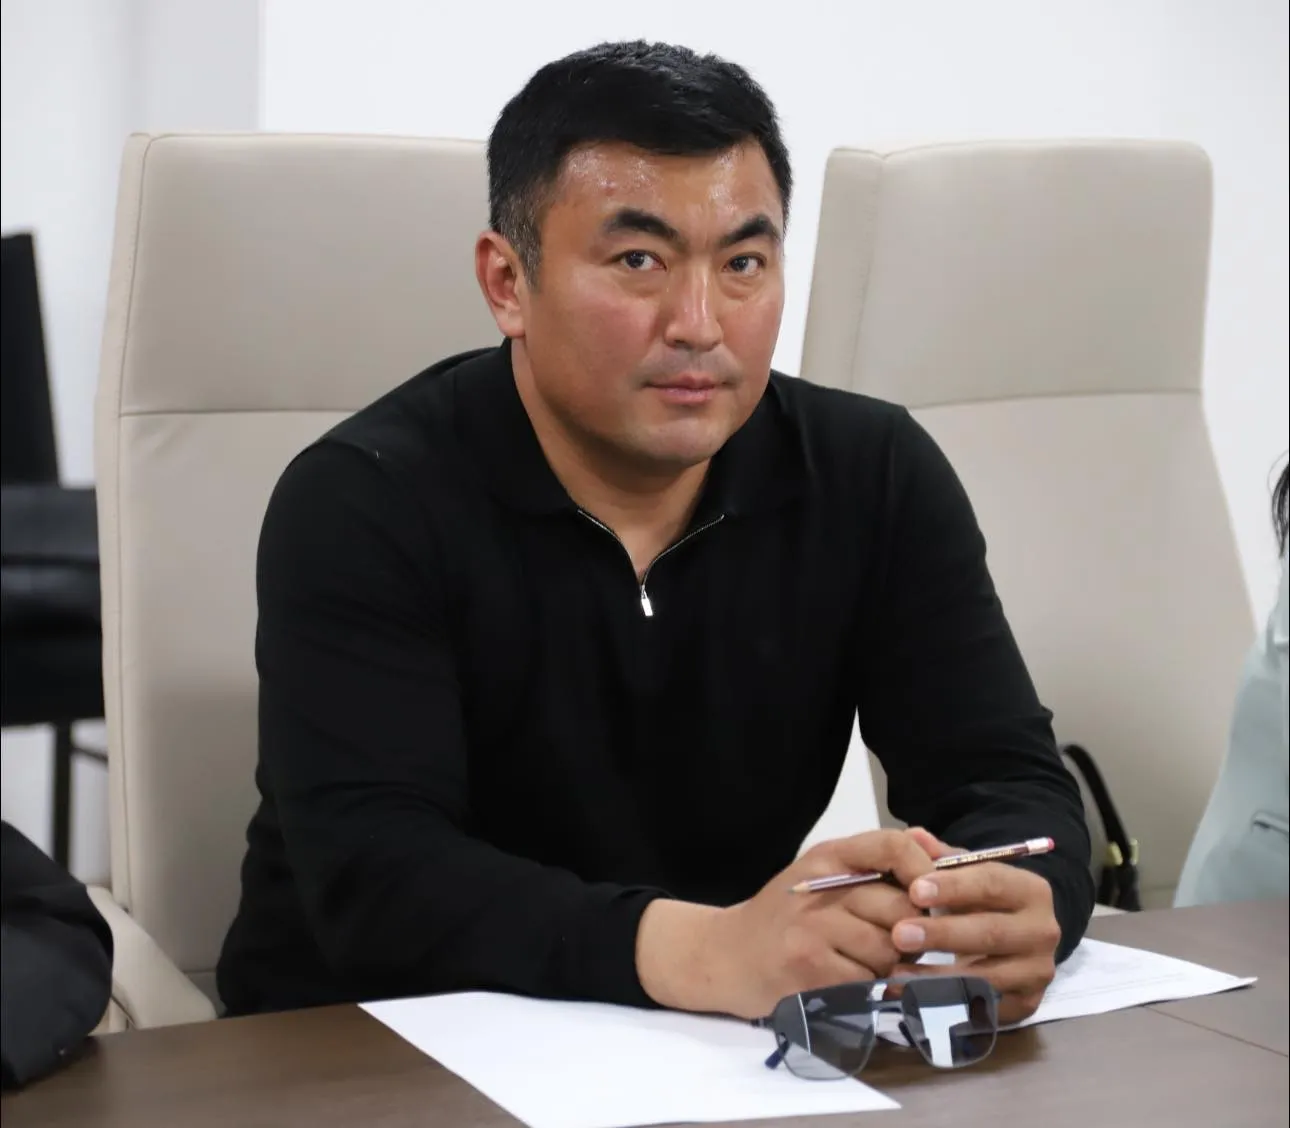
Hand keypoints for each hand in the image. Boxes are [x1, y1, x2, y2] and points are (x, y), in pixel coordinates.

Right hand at [636, 829, 935, 1019]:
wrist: (725, 954)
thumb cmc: (784, 916)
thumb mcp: (823, 873)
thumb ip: (876, 861)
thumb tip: (934, 844)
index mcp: (828, 856)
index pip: (892, 845)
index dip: (925, 869)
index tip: (929, 896)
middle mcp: (820, 885)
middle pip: (902, 906)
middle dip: (912, 931)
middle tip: (898, 942)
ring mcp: (812, 928)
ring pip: (889, 949)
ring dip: (889, 964)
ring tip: (864, 963)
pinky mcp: (809, 968)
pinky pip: (867, 981)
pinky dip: (866, 988)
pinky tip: (843, 980)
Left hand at [891, 827, 1061, 1024]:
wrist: (1018, 940)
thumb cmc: (983, 901)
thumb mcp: (968, 874)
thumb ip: (940, 856)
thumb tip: (912, 835)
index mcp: (1031, 890)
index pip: (992, 884)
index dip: (953, 887)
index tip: (914, 891)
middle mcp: (1043, 931)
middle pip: (990, 932)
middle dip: (942, 934)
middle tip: (899, 934)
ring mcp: (1038, 971)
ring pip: (987, 976)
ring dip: (938, 975)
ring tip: (896, 972)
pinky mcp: (1027, 1004)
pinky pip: (984, 1006)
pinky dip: (946, 1003)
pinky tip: (913, 996)